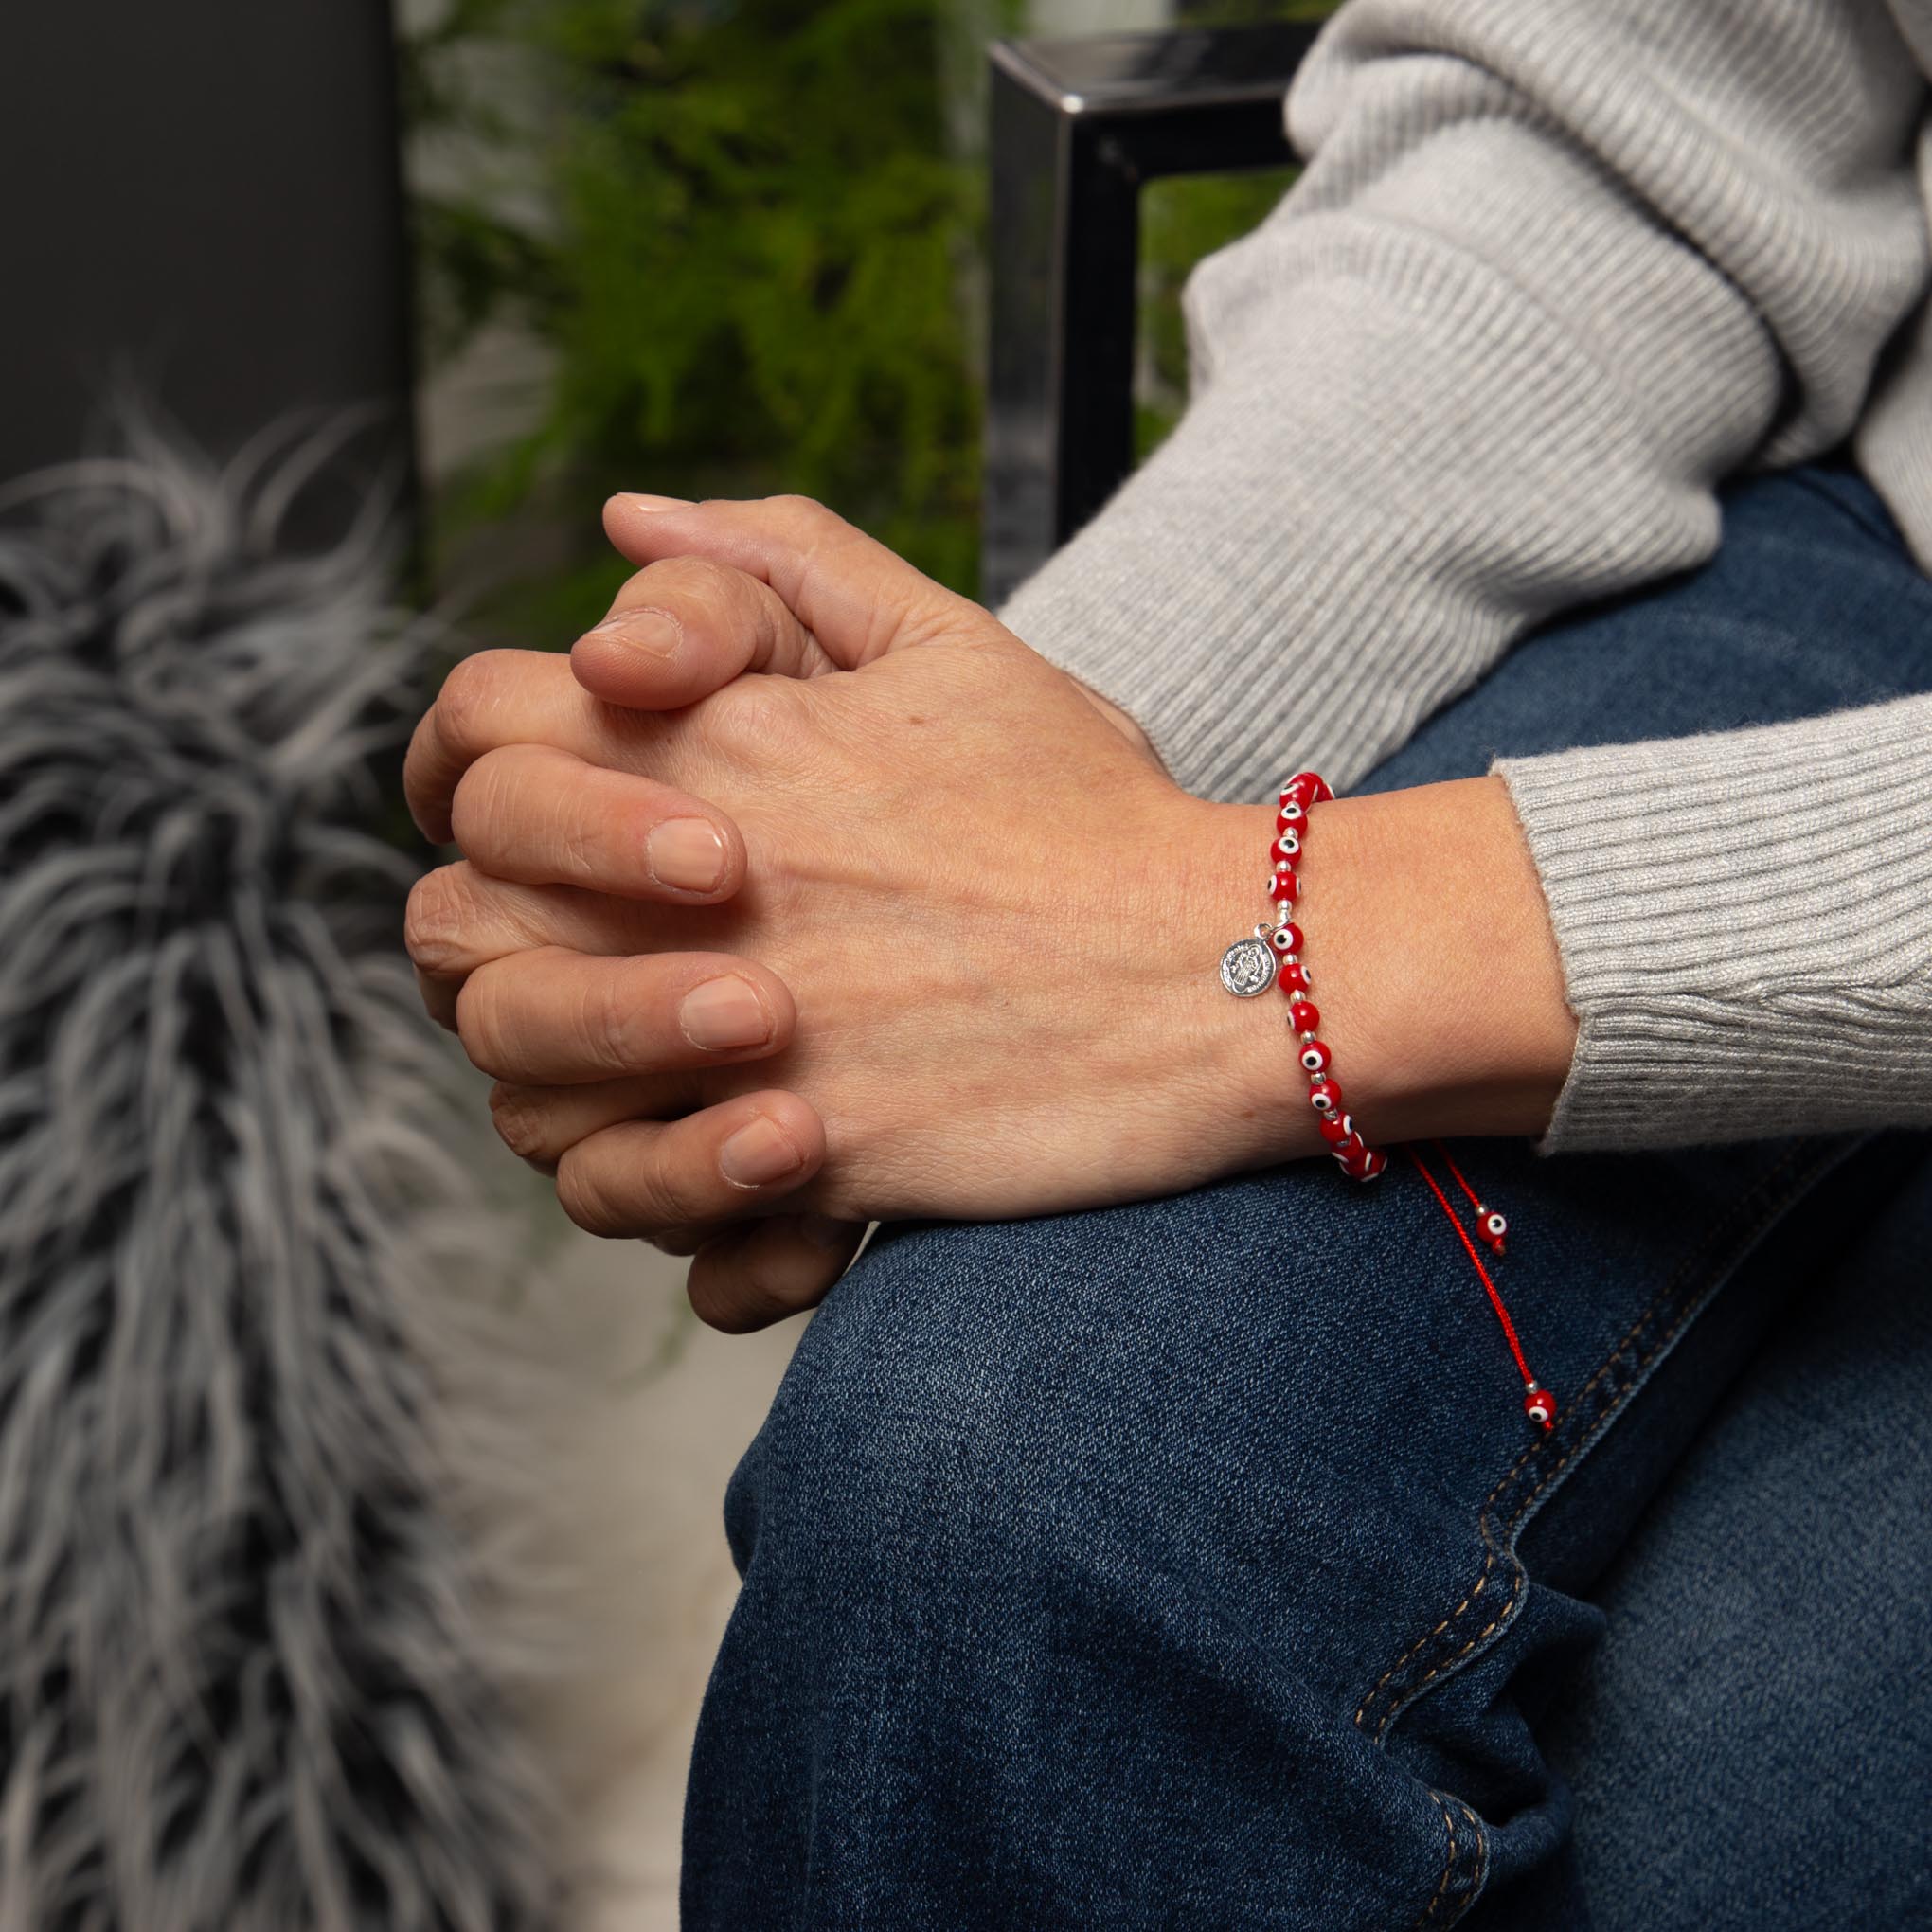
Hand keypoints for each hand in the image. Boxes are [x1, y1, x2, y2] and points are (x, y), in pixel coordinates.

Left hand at [406, 496, 1575, 1328]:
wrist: (1218, 964)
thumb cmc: (1086, 814)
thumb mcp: (948, 642)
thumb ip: (777, 563)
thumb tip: (619, 517)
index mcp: (715, 742)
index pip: (478, 732)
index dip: (468, 772)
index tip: (523, 823)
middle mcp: (692, 885)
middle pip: (454, 923)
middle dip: (499, 941)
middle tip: (591, 959)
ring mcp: (736, 1031)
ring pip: (520, 1089)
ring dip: (571, 1086)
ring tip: (672, 1073)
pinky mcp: (799, 1158)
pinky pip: (640, 1210)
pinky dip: (666, 1200)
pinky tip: (744, 1160)